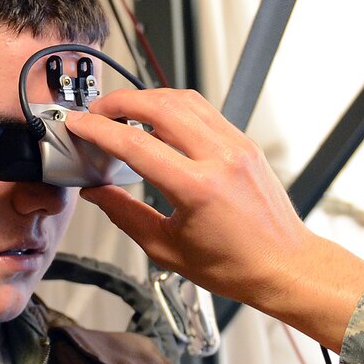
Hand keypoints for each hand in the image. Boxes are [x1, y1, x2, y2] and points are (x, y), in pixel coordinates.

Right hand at [65, 89, 363, 348]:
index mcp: (198, 188)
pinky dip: (173, 107)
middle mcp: (220, 158)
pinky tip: (157, 120)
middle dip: (120, 101)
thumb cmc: (236, 265)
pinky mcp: (243, 143)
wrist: (284, 266)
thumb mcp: (166, 249)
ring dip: (147, 98)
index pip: (136, 144)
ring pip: (184, 100)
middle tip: (96, 110)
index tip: (78, 124)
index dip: (99, 129)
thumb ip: (125, 215)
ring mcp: (236, 146)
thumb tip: (96, 194)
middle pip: (160, 106)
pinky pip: (203, 111)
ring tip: (123, 111)